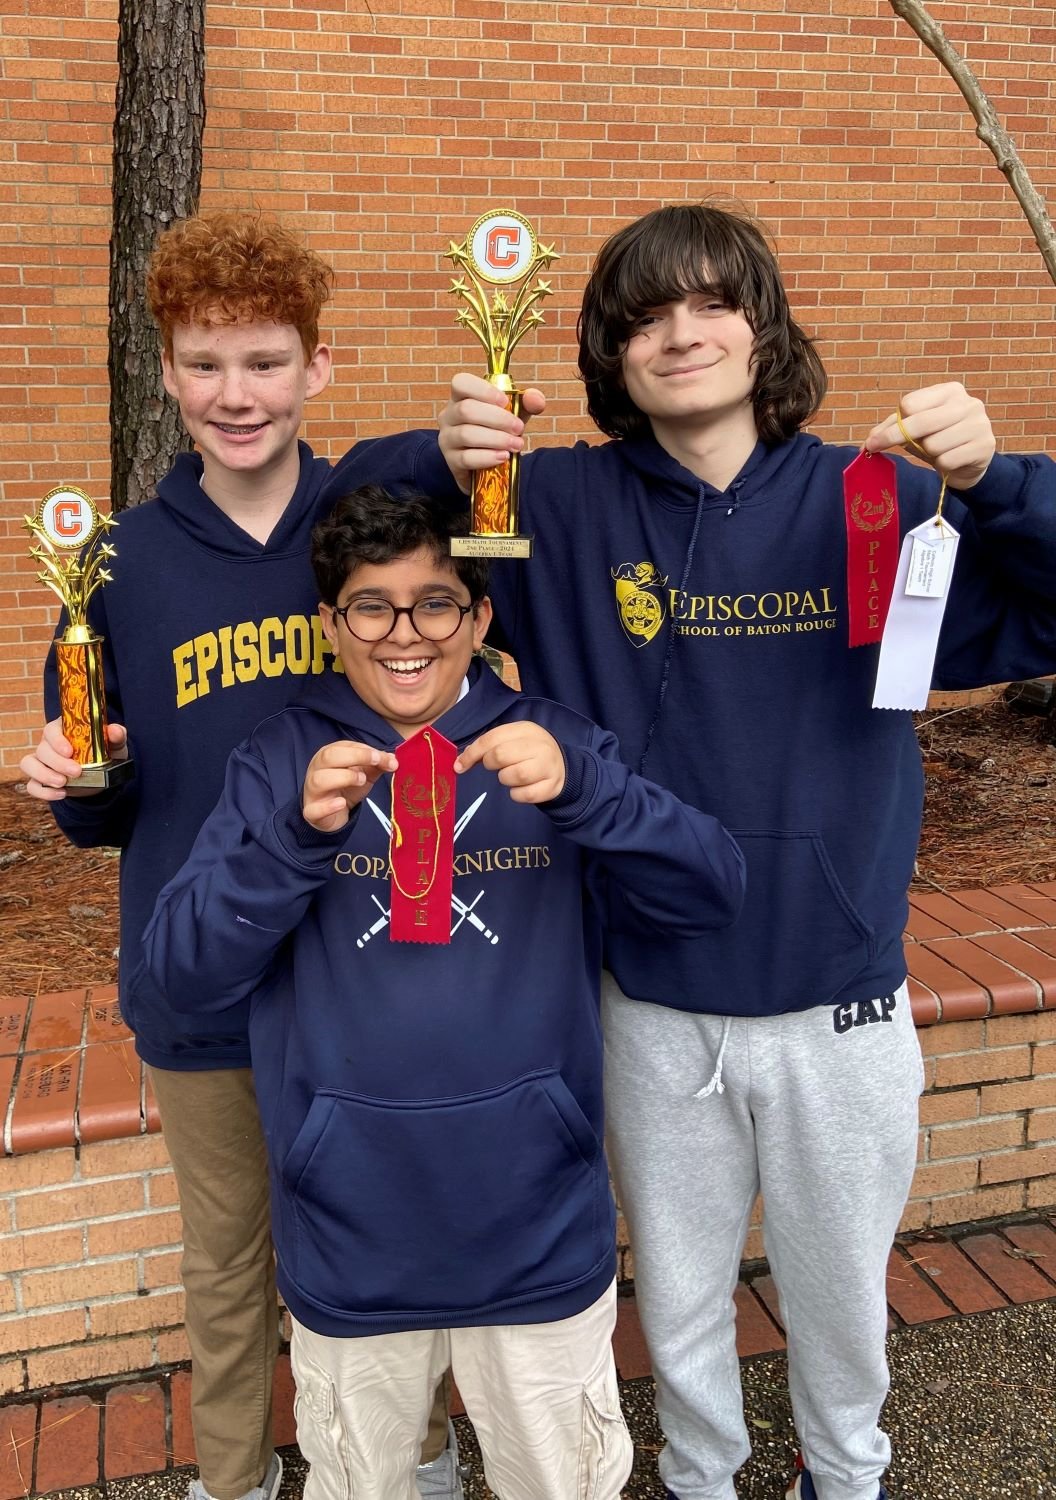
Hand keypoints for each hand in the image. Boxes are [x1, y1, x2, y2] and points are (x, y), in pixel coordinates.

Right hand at [20, 718, 127, 800]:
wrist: (102, 775)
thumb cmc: (105, 753)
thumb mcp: (114, 745)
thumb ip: (116, 736)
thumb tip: (115, 731)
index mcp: (63, 730)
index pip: (51, 730)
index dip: (57, 740)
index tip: (69, 751)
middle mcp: (48, 744)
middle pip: (42, 749)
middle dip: (58, 762)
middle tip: (76, 772)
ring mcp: (41, 762)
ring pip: (29, 764)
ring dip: (44, 775)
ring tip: (63, 783)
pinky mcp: (40, 780)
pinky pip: (32, 785)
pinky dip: (43, 792)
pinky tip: (61, 794)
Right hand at [302, 742, 397, 832]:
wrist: (331, 815)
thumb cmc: (345, 788)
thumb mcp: (363, 773)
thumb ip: (377, 765)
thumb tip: (393, 760)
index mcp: (328, 755)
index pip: (344, 746)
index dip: (364, 750)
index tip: (382, 757)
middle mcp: (317, 769)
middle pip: (329, 757)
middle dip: (354, 756)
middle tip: (376, 762)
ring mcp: (312, 791)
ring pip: (320, 780)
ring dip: (343, 778)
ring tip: (362, 780)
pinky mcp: (312, 811)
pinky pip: (314, 809)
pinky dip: (329, 806)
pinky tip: (342, 803)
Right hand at [438, 372, 545, 493]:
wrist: (486, 466)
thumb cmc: (497, 431)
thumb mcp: (513, 414)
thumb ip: (526, 403)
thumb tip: (535, 399)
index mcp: (461, 397)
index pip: (461, 383)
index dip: (483, 390)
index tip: (505, 401)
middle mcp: (448, 415)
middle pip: (466, 410)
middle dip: (498, 419)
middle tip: (519, 428)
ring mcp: (447, 438)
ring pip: (467, 434)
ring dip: (496, 439)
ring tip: (516, 445)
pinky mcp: (451, 461)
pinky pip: (467, 458)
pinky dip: (488, 457)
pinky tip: (503, 457)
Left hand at [455, 722, 564, 804]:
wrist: (561, 767)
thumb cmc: (529, 753)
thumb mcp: (512, 741)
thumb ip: (488, 746)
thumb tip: (460, 762)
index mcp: (526, 730)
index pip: (492, 738)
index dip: (472, 753)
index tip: (459, 766)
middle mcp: (539, 745)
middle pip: (501, 755)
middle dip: (490, 764)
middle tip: (495, 767)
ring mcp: (547, 766)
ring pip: (513, 776)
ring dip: (504, 779)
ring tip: (511, 776)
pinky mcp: (551, 786)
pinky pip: (523, 795)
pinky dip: (516, 794)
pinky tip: (521, 788)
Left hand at [865, 382, 994, 490]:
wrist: (972, 461)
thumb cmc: (940, 440)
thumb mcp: (916, 430)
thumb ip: (892, 429)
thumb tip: (868, 442)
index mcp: (950, 391)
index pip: (911, 404)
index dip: (892, 424)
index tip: (877, 439)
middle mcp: (968, 403)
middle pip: (921, 421)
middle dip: (895, 438)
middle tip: (875, 448)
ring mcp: (979, 424)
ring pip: (934, 444)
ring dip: (928, 453)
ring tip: (937, 451)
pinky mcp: (984, 446)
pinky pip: (947, 460)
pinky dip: (942, 465)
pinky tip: (950, 460)